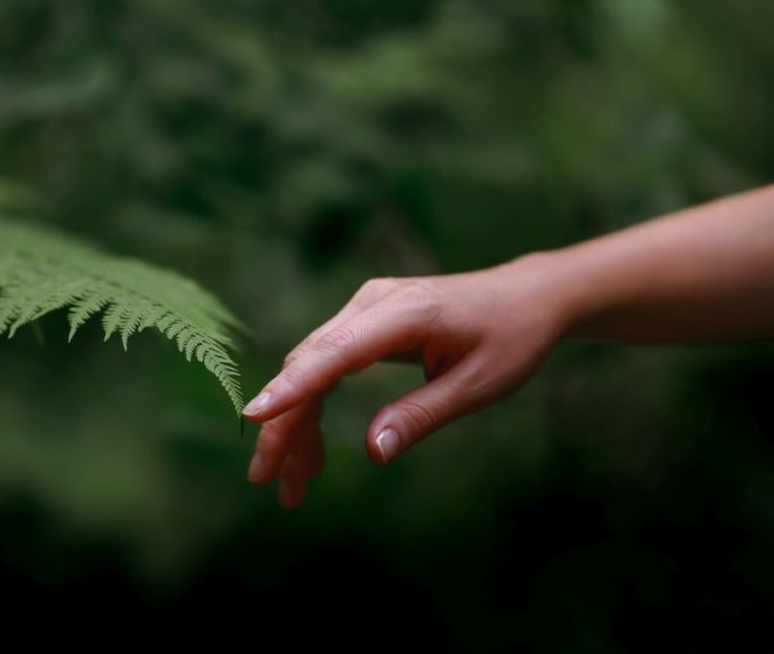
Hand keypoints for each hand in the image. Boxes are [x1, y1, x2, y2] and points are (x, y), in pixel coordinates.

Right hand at [242, 259, 567, 508]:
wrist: (525, 296)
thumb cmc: (510, 338)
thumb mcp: (478, 385)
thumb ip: (422, 415)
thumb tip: (372, 452)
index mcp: (407, 312)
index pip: (335, 351)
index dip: (293, 386)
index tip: (254, 417)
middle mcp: (374, 302)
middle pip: (310, 363)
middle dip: (283, 424)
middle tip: (267, 481)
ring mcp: (365, 308)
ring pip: (310, 367)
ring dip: (295, 423)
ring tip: (292, 482)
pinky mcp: (365, 321)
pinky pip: (326, 364)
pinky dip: (314, 406)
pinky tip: (313, 450)